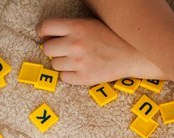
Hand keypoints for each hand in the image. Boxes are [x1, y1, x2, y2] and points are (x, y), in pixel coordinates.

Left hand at [37, 18, 165, 84]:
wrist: (131, 55)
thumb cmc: (111, 37)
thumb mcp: (90, 24)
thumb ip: (70, 28)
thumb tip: (48, 36)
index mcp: (77, 26)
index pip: (45, 27)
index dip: (42, 31)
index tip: (45, 35)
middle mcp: (75, 44)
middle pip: (47, 49)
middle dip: (54, 49)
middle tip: (64, 50)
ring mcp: (79, 62)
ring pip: (55, 64)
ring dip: (62, 62)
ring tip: (76, 60)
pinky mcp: (84, 78)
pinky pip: (64, 78)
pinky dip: (69, 75)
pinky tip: (80, 69)